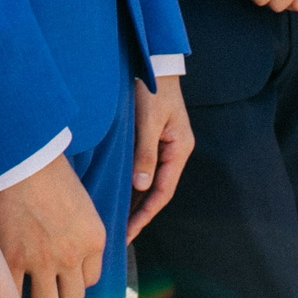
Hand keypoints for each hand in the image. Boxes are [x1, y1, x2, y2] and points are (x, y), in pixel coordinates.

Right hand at [0, 154, 106, 297]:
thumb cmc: (51, 170)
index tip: (72, 291)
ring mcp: (43, 262)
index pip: (92, 278)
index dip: (80, 286)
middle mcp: (73, 256)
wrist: (22, 158)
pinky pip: (17, 295)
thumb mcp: (82, 203)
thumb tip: (79, 247)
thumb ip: (83, 230)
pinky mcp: (15, 260)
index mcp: (94, 240)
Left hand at [128, 77, 194, 241]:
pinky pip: (144, 167)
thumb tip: (141, 187)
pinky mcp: (153, 138)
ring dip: (136, 201)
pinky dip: (133, 183)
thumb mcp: (148, 121)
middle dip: (140, 214)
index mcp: (179, 149)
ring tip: (118, 221)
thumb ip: (145, 153)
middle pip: (157, 190)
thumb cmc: (152, 88)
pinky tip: (119, 193)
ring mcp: (165, 145)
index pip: (163, 191)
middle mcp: (175, 151)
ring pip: (149, 181)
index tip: (129, 232)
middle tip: (120, 236)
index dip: (146, 215)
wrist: (154, 61)